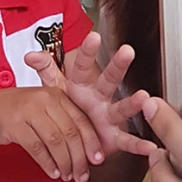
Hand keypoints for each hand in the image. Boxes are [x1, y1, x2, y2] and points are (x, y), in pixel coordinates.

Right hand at [0, 86, 102, 181]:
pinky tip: (52, 172)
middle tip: (82, 175)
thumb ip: (65, 121)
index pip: (81, 120)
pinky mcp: (15, 123)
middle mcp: (45, 99)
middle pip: (70, 132)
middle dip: (79, 158)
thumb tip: (87, 149)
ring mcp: (29, 110)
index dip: (91, 142)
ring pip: (55, 141)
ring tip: (67, 176)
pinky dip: (47, 163)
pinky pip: (36, 147)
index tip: (98, 159)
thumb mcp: (45, 108)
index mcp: (57, 95)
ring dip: (64, 163)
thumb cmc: (21, 111)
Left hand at [25, 31, 156, 158]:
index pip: (84, 65)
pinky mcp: (114, 136)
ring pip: (122, 107)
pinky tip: (150, 145)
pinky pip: (127, 140)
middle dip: (118, 65)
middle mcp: (100, 96)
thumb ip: (47, 71)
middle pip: (109, 78)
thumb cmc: (72, 108)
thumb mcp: (56, 89)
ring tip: (144, 96)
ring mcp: (109, 115)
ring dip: (133, 103)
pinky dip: (138, 144)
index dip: (88, 51)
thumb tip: (31, 55)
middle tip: (127, 50)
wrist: (79, 136)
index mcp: (84, 84)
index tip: (93, 36)